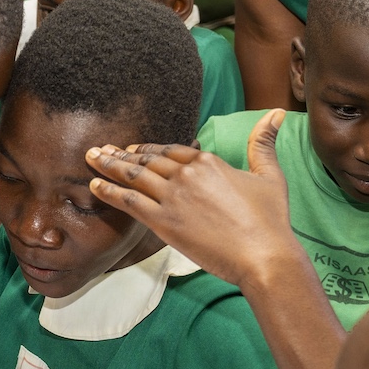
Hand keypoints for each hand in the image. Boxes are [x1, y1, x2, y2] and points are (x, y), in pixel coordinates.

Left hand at [85, 109, 302, 289]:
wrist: (263, 255)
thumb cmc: (270, 220)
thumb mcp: (270, 175)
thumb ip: (264, 143)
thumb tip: (277, 112)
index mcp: (208, 161)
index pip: (170, 150)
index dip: (148, 149)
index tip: (132, 148)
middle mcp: (187, 174)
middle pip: (146, 160)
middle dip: (120, 154)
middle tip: (100, 150)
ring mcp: (173, 197)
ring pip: (133, 176)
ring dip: (108, 167)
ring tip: (90, 159)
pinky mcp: (164, 222)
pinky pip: (128, 202)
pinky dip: (108, 192)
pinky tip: (93, 186)